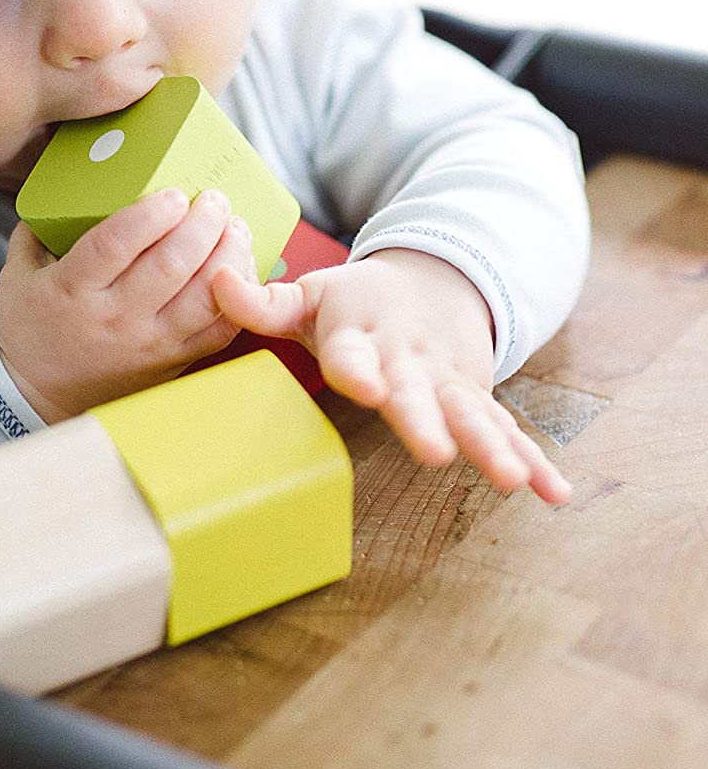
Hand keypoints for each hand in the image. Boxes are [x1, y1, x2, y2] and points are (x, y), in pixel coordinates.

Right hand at [0, 187, 256, 422]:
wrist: (36, 398)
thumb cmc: (31, 327)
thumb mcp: (18, 273)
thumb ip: (41, 227)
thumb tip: (73, 182)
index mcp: (71, 289)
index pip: (115, 245)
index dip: (150, 215)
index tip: (174, 193)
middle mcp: (114, 318)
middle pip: (170, 265)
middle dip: (202, 225)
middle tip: (216, 200)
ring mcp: (148, 344)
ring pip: (203, 298)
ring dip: (227, 256)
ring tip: (234, 228)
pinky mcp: (172, 362)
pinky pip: (218, 331)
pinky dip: (236, 296)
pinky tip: (238, 269)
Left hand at [212, 247, 571, 504]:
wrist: (433, 276)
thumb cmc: (356, 300)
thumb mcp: (310, 294)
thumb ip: (262, 301)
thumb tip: (213, 279)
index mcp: (360, 333)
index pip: (352, 352)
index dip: (356, 368)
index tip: (363, 384)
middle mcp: (409, 357)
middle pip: (417, 391)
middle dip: (426, 420)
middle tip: (434, 452)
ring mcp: (449, 379)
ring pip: (472, 414)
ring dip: (493, 446)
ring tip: (513, 481)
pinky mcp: (477, 395)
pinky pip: (507, 428)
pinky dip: (535, 458)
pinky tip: (554, 492)